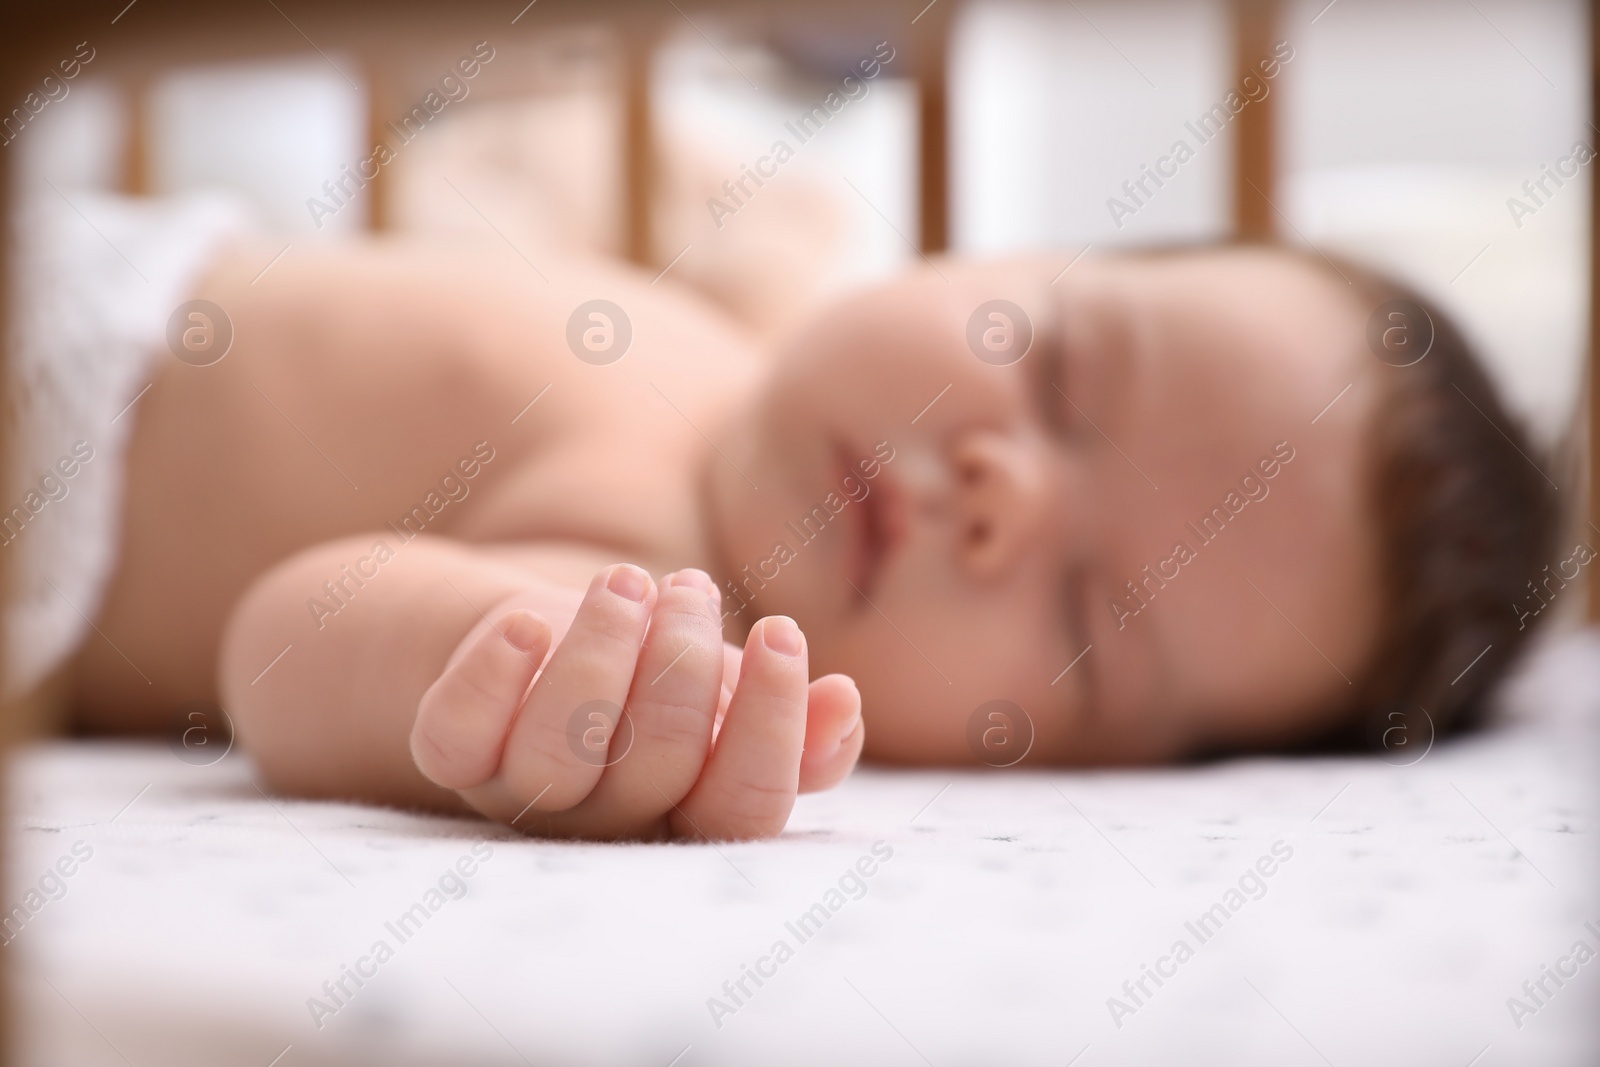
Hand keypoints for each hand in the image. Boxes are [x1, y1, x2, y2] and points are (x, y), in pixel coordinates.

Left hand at [409, 564, 863, 839]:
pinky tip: (524, 622)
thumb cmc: (654, 675)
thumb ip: (795, 724)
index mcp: (686, 816)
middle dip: (683, 665)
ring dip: (600, 657)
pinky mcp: (450, 751)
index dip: (769, 726)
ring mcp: (520, 793)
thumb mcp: (732, 693)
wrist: (534, 638)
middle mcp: (605, 823)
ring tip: (630, 583)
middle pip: (654, 771)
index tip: (781, 631)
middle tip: (691, 589)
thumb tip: (840, 704)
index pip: (741, 808)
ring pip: (557, 756)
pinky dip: (488, 679)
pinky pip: (452, 740)